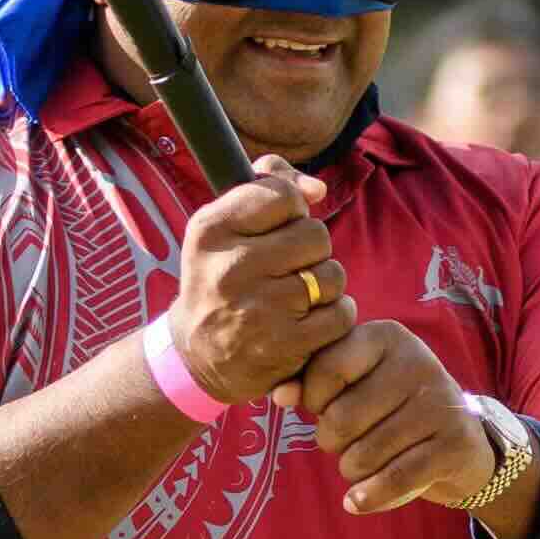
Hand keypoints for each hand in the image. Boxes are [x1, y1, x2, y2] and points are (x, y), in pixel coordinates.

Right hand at [172, 162, 353, 407]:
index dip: (292, 210)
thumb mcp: (225, 224)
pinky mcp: (283, 344)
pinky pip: (340, 314)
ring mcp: (258, 309)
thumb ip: (270, 184)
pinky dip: (334, 317)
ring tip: (297, 296)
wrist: (199, 354)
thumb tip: (316, 189)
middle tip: (289, 268)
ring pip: (332, 274)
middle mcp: (230, 268)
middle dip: (312, 250)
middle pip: (315, 234)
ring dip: (325, 285)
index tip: (278, 229)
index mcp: (210, 230)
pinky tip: (309, 321)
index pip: (283, 196)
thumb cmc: (223, 276)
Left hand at [299, 318, 508, 517]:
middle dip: (331, 441)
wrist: (461, 442)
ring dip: (352, 470)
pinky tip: (356, 501)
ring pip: (364, 454)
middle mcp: (417, 362)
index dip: (313, 399)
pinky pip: (395, 479)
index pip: (326, 369)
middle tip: (345, 442)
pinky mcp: (454, 443)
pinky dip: (369, 496)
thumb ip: (312, 383)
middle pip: (342, 418)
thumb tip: (279, 395)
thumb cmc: (392, 408)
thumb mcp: (356, 383)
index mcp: (387, 336)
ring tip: (363, 461)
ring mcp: (440, 402)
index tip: (323, 408)